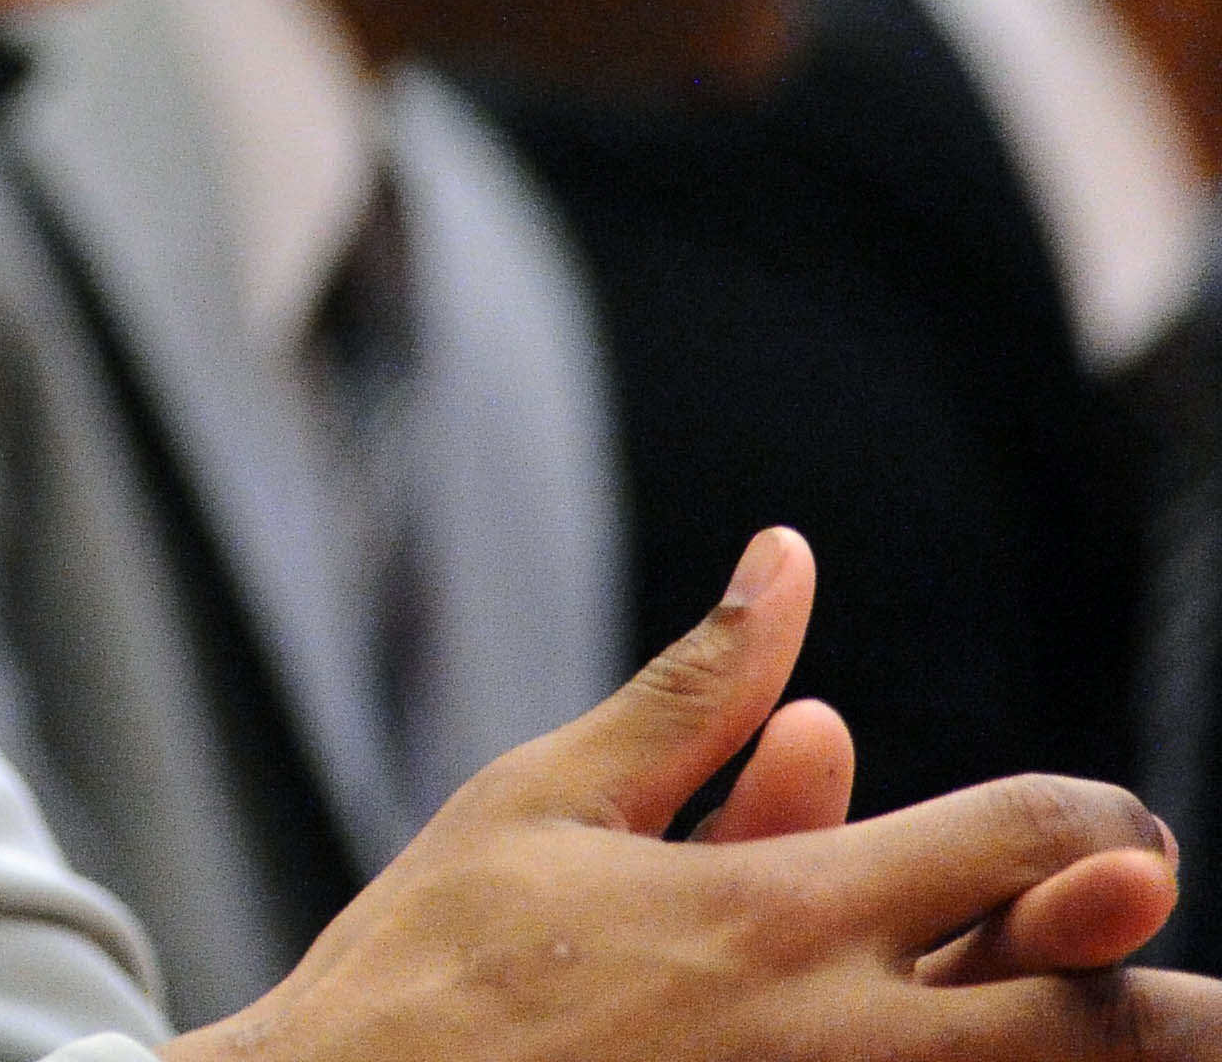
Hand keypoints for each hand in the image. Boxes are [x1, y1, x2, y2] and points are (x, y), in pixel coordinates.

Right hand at [173, 528, 1221, 1061]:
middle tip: (1169, 939)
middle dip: (1181, 1005)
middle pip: (1099, 1023)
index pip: (1028, 842)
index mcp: (777, 913)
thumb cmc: (428, 965)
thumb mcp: (545, 802)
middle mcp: (836, 1041)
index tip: (1115, 834)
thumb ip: (694, 693)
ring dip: (1102, 1050)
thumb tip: (788, 563)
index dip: (1100, 821)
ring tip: (1130, 1030)